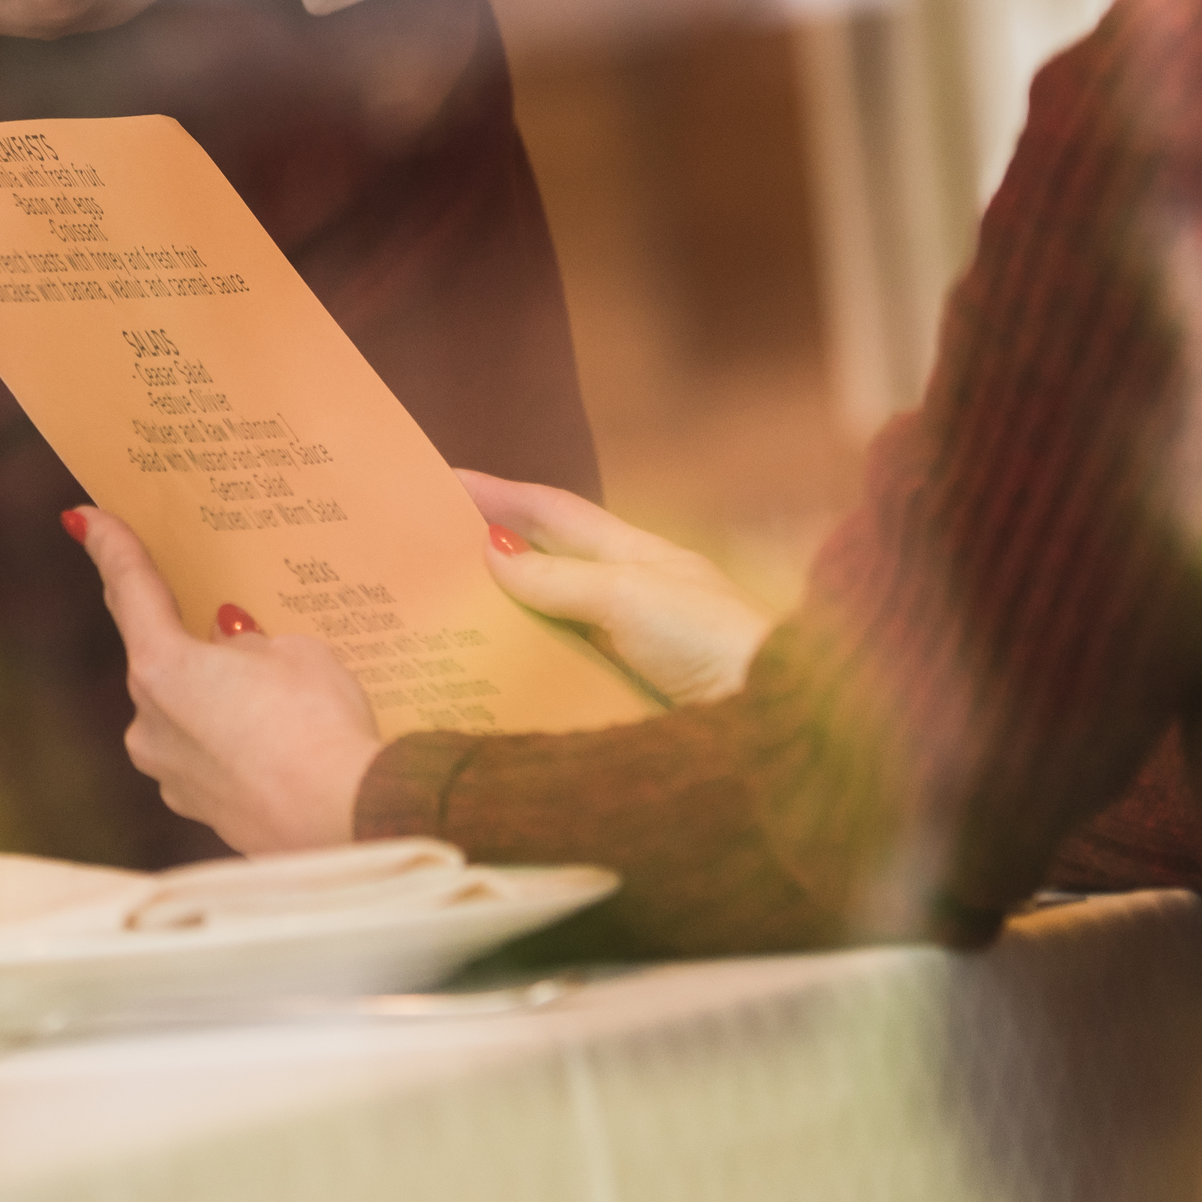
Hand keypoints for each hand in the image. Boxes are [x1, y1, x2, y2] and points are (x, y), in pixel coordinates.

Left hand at [69, 508, 378, 853]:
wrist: (341, 821)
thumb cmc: (317, 725)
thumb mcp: (294, 654)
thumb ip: (249, 644)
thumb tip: (232, 649)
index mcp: (162, 666)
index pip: (129, 589)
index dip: (109, 546)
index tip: (84, 519)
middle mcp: (149, 722)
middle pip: (156, 658)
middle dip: (183, 636)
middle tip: (214, 612)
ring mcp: (170, 773)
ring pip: (182, 715)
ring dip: (211, 698)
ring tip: (272, 693)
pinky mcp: (201, 810)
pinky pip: (206, 757)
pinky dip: (229, 742)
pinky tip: (274, 741)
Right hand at [461, 472, 772, 706]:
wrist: (777, 724)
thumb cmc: (713, 642)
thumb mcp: (627, 596)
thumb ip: (558, 578)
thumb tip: (493, 551)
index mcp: (638, 556)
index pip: (555, 511)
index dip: (501, 492)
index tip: (444, 477)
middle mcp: (633, 597)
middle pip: (548, 565)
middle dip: (490, 553)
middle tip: (424, 553)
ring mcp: (633, 649)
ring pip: (551, 621)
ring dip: (501, 618)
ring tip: (438, 621)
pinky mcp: (629, 699)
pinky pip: (562, 675)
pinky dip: (523, 671)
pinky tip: (490, 684)